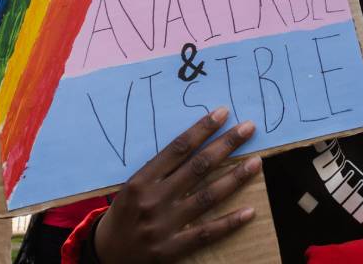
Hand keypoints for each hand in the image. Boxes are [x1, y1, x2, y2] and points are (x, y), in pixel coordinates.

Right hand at [93, 107, 261, 262]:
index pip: (178, 148)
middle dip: (226, 145)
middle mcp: (154, 199)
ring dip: (235, 178)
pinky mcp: (172, 248)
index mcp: (142, 180)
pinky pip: (206, 233)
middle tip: (248, 128)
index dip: (202, 129)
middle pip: (198, 167)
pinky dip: (229, 222)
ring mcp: (164, 225)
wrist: (106, 255)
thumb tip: (195, 146)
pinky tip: (249, 210)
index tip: (223, 113)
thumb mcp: (133, 187)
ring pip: (207, 197)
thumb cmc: (123, 214)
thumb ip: (160, 170)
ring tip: (256, 163)